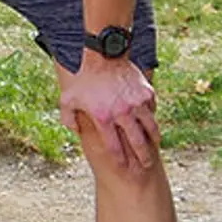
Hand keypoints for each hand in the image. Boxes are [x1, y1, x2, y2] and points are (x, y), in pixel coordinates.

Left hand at [59, 52, 160, 171]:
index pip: (114, 146)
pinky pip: (152, 109)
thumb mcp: (67, 100)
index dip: (120, 159)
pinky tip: (150, 121)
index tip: (124, 166)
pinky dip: (152, 116)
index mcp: (103, 118)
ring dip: (154, 138)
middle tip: (146, 165)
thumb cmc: (82, 79)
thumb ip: (68, 119)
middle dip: (142, 157)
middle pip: (137, 142)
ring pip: (150, 127)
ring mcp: (136, 103)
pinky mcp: (146, 92)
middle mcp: (122, 113)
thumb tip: (76, 132)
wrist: (101, 55)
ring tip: (155, 144)